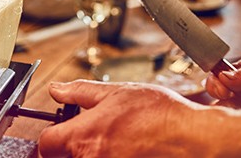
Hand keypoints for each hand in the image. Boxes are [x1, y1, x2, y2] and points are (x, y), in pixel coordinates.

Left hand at [39, 80, 203, 156]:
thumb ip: (80, 92)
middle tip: (94, 136)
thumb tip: (56, 90)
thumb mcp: (116, 92)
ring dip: (93, 154)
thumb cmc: (160, 115)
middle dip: (72, 148)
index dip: (52, 135)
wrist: (195, 139)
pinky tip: (125, 151)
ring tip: (115, 143)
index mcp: (84, 137)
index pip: (46, 145)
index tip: (61, 131)